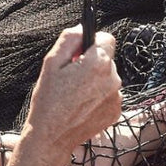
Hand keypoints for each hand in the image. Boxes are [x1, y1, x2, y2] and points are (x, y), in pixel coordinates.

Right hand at [24, 26, 122, 155]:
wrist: (52, 137)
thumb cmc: (48, 100)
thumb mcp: (51, 62)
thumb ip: (69, 38)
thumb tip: (83, 27)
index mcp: (98, 63)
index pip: (107, 38)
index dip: (92, 43)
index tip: (81, 52)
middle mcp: (113, 79)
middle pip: (107, 59)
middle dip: (92, 63)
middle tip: (72, 77)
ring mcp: (116, 97)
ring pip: (108, 77)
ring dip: (95, 80)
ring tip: (75, 94)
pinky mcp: (116, 111)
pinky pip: (109, 94)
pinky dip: (98, 96)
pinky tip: (82, 106)